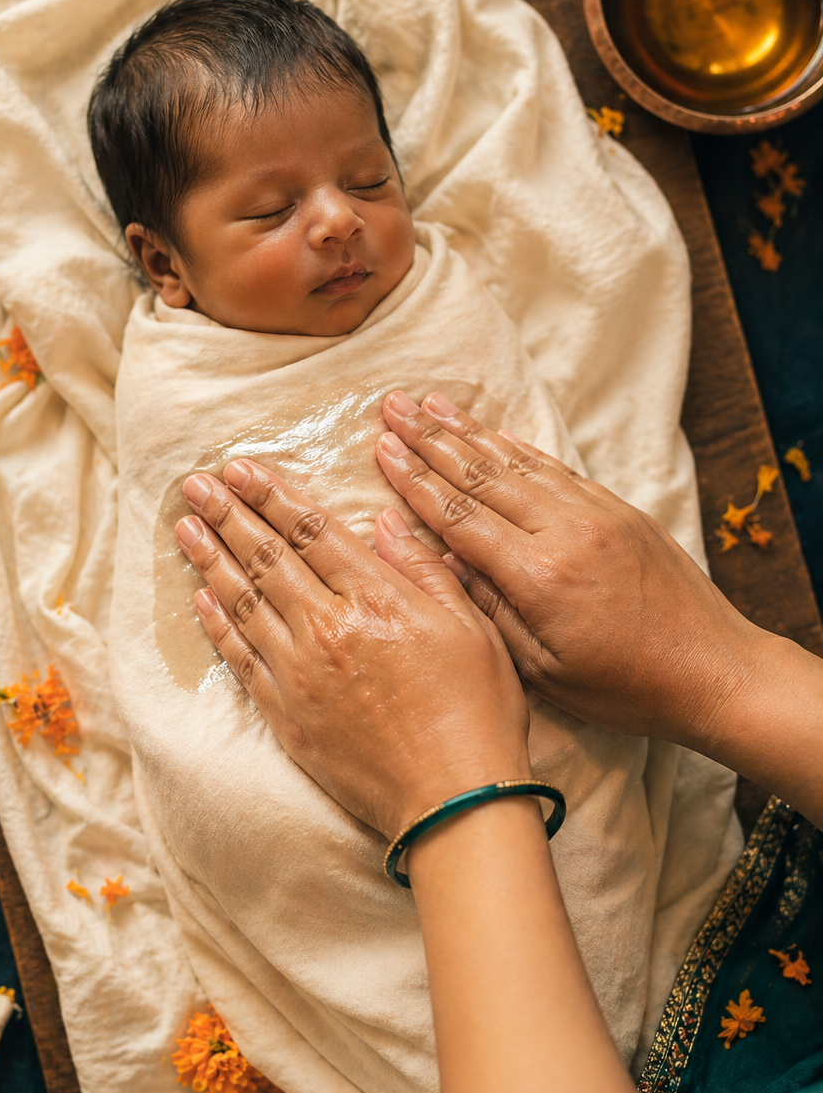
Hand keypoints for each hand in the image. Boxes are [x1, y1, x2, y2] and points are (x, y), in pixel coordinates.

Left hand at [175, 460, 530, 841]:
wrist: (452, 801)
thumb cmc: (476, 712)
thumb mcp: (471, 628)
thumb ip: (423, 570)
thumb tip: (385, 523)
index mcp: (376, 599)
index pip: (311, 531)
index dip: (272, 496)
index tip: (240, 469)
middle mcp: (328, 629)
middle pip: (267, 558)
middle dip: (228, 515)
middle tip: (195, 485)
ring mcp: (300, 674)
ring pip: (243, 603)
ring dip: (210, 561)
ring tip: (184, 528)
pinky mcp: (286, 716)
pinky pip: (240, 659)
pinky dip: (218, 624)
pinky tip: (201, 598)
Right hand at [374, 390, 822, 823]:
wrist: (713, 670)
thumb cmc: (623, 687)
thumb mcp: (542, 669)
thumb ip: (486, 606)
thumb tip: (437, 557)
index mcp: (538, 576)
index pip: (459, 515)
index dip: (414, 480)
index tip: (380, 449)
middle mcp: (565, 531)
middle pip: (481, 475)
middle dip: (430, 439)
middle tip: (391, 406)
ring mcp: (596, 514)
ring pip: (517, 462)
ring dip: (468, 432)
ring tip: (428, 405)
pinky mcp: (619, 510)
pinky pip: (556, 469)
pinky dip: (517, 448)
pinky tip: (491, 433)